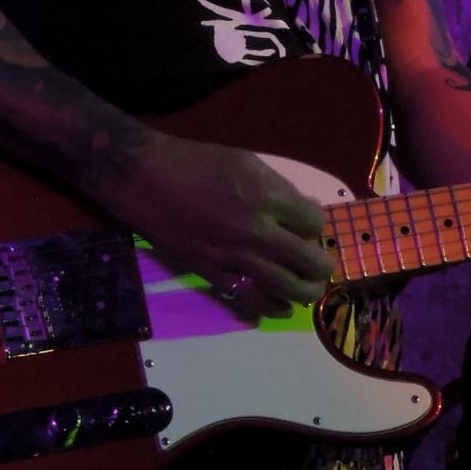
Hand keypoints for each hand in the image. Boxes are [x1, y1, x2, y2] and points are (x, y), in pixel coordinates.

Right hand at [99, 129, 334, 319]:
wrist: (148, 180)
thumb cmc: (197, 162)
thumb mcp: (246, 161)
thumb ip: (277, 188)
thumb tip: (301, 208)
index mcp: (267, 197)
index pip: (313, 221)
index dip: (316, 223)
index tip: (310, 224)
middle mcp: (256, 231)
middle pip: (308, 260)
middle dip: (321, 265)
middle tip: (322, 265)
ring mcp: (235, 257)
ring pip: (285, 287)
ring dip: (305, 292)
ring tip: (311, 290)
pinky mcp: (214, 275)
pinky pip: (250, 299)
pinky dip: (271, 307)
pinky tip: (281, 307)